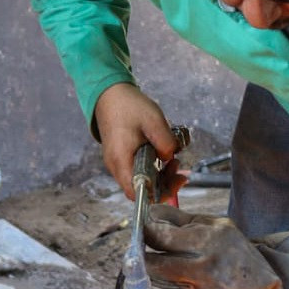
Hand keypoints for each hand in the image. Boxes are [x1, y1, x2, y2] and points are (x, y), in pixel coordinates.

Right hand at [94, 83, 179, 198]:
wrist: (109, 94)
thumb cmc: (129, 106)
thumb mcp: (154, 120)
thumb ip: (166, 143)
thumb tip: (169, 158)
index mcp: (122, 160)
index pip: (138, 192)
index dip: (159, 194)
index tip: (177, 181)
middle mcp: (116, 166)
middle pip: (141, 189)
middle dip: (164, 183)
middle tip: (179, 167)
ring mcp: (117, 163)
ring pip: (141, 180)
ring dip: (160, 175)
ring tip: (173, 160)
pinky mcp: (121, 157)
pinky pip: (138, 171)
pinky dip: (153, 168)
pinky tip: (162, 155)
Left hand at [143, 205, 288, 288]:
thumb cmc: (235, 255)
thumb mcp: (216, 227)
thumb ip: (179, 219)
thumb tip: (146, 216)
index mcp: (211, 241)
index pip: (159, 235)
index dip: (145, 232)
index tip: (144, 233)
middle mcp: (208, 271)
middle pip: (152, 265)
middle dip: (139, 260)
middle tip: (138, 259)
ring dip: (142, 287)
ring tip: (142, 281)